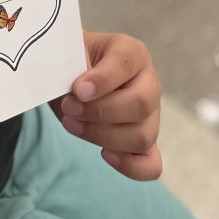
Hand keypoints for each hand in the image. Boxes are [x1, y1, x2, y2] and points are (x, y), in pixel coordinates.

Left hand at [52, 31, 161, 180]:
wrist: (67, 75)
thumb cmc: (70, 62)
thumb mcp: (67, 54)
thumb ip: (71, 66)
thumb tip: (77, 91)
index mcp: (131, 52)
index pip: (125, 64)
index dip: (102, 80)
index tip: (77, 90)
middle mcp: (148, 82)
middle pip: (139, 104)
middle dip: (100, 112)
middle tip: (69, 108)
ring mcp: (151, 114)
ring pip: (142, 136)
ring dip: (103, 136)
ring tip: (71, 123)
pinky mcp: (145, 142)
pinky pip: (151, 164)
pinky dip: (131, 166)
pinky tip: (104, 154)